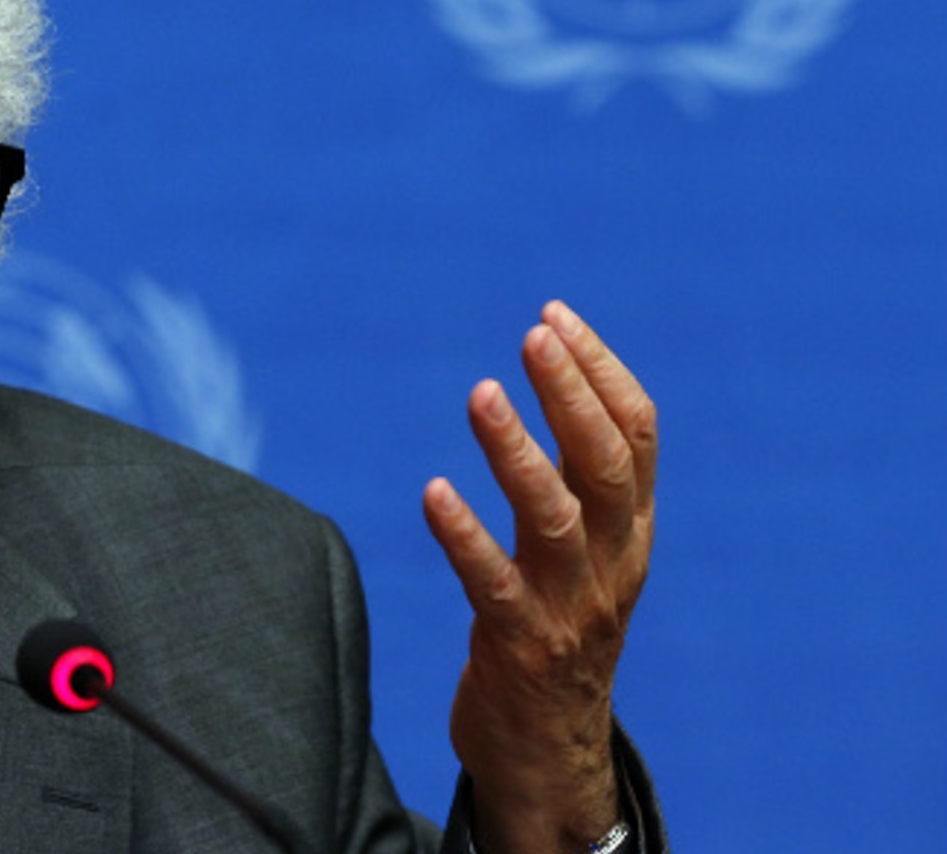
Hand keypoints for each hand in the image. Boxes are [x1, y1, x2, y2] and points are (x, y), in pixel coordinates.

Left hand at [422, 302, 656, 853]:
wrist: (553, 753)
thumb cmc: (559, 628)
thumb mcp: (587, 550)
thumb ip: (577, 477)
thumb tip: (560, 379)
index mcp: (631, 529)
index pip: (636, 435)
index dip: (599, 371)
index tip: (553, 316)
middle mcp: (612, 561)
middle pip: (604, 464)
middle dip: (571, 394)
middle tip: (532, 337)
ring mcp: (570, 607)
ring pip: (554, 517)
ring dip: (517, 450)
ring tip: (480, 393)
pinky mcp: (520, 647)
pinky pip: (494, 584)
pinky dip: (464, 535)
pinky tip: (433, 491)